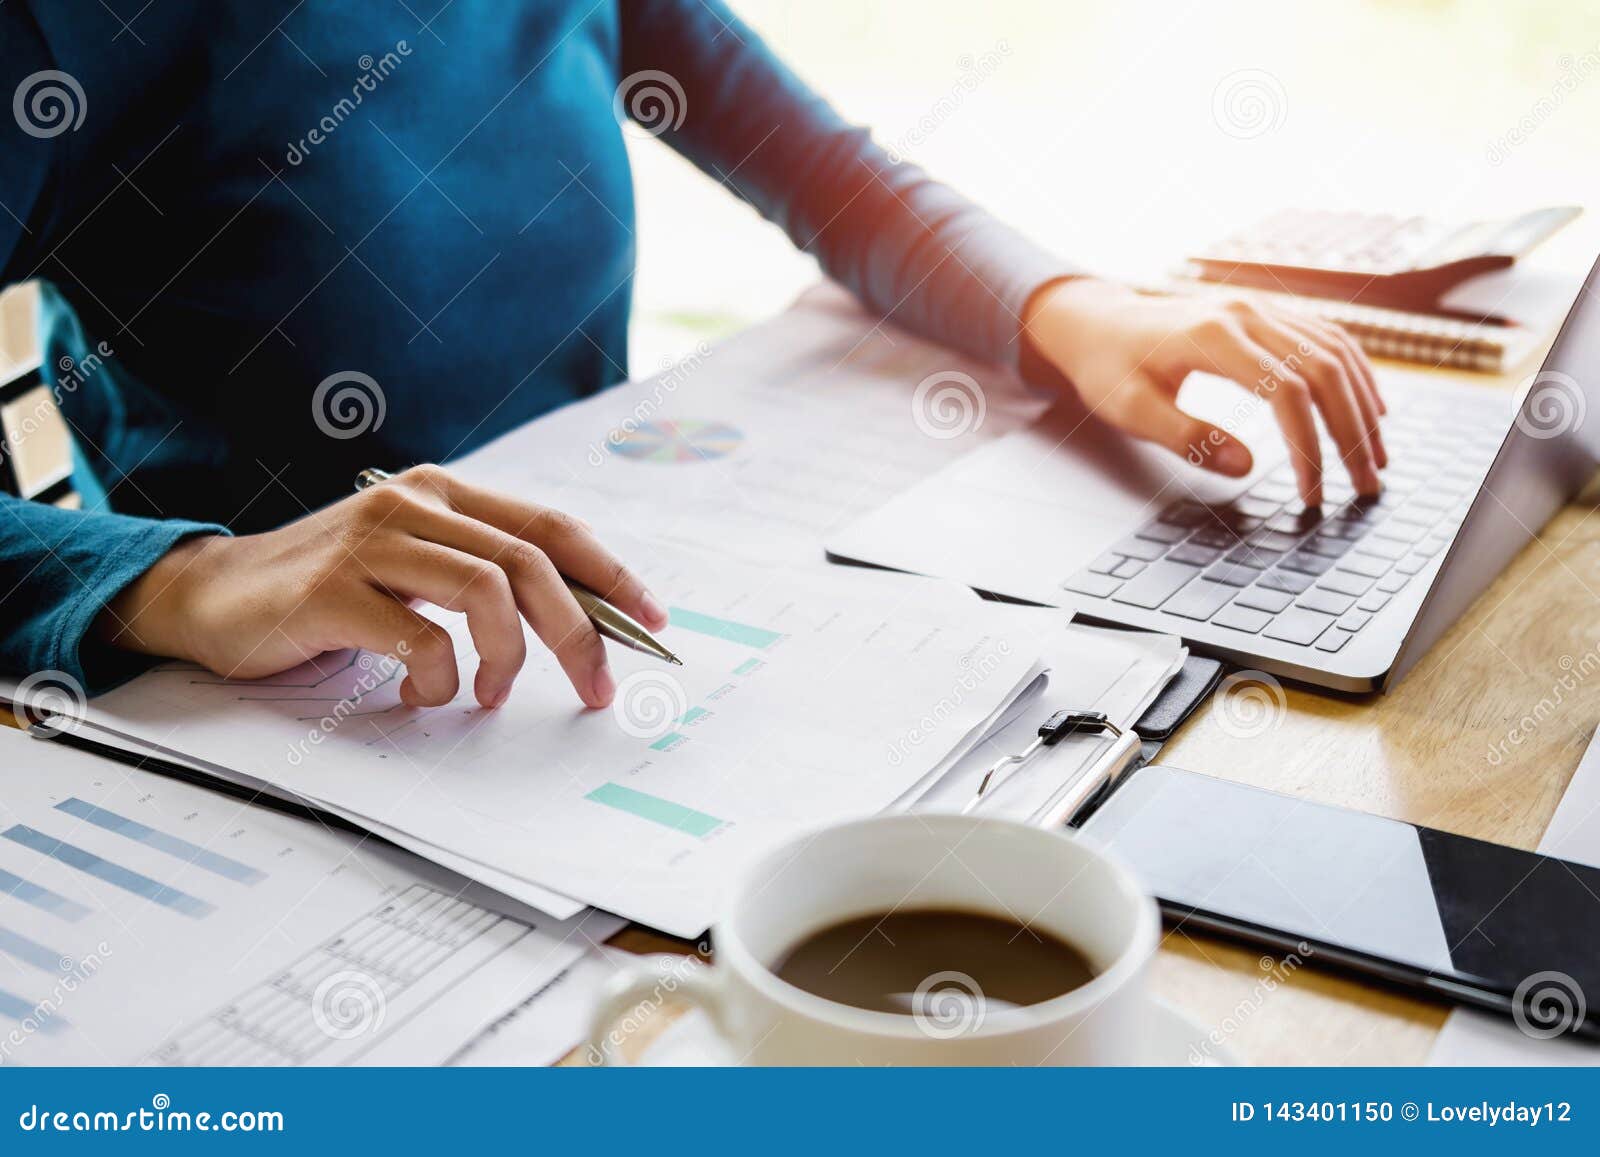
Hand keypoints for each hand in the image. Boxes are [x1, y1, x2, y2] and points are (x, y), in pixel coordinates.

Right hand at [94, 464, 668, 708]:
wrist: (211, 596)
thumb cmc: (326, 591)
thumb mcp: (412, 567)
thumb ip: (479, 574)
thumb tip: (574, 622)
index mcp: (442, 493)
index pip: (550, 527)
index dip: (611, 573)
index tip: (652, 620)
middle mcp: (413, 503)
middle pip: (532, 562)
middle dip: (579, 633)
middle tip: (595, 688)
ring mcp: (371, 541)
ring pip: (488, 590)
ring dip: (510, 658)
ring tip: (490, 694)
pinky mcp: (334, 591)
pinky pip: (423, 639)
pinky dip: (440, 679)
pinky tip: (425, 695)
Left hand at [1022, 278, 1385, 505]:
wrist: (1097, 323)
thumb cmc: (1108, 368)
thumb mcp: (1129, 409)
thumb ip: (1184, 436)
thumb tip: (1245, 467)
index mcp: (1213, 337)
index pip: (1286, 392)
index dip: (1308, 446)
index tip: (1312, 493)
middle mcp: (1246, 314)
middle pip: (1324, 370)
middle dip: (1352, 433)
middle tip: (1366, 486)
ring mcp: (1260, 309)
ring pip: (1333, 352)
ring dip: (1363, 405)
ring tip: (1377, 457)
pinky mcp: (1265, 314)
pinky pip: (1325, 337)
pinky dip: (1354, 373)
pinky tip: (1370, 406)